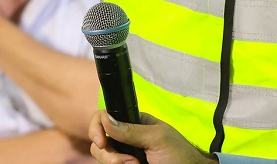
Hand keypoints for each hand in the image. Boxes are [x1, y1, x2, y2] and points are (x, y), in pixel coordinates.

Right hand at [89, 111, 215, 163]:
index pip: (103, 117)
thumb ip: (130, 130)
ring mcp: (124, 155)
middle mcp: (124, 138)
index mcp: (132, 123)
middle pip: (99, 140)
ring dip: (115, 163)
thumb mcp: (157, 138)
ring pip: (102, 156)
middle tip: (130, 162)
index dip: (97, 128)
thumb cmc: (180, 155)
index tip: (101, 142)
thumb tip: (105, 118)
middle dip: (110, 154)